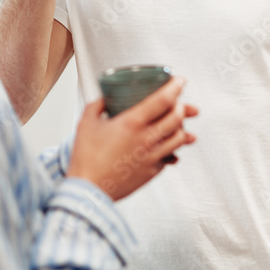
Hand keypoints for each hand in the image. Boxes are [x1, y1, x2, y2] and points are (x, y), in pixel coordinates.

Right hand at [67, 77, 197, 200]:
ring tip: (183, 125)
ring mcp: (152, 157)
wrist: (88, 190)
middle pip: (177, 118)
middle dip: (183, 107)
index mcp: (132, 123)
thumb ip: (97, 105)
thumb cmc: (85, 156)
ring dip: (183, 129)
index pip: (163, 100)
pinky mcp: (152, 172)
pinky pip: (170, 157)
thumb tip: (105, 99)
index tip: (181, 80)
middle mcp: (146, 139)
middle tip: (181, 103)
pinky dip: (174, 150)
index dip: (176, 87)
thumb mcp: (86, 123)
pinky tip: (171, 148)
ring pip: (180, 139)